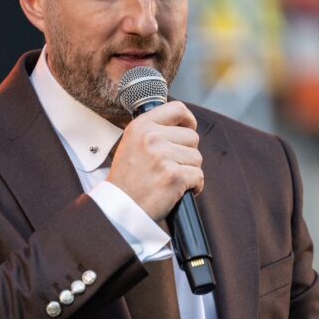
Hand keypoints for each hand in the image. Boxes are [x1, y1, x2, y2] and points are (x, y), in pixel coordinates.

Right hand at [107, 101, 202, 220]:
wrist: (120, 209)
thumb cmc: (127, 182)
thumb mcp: (131, 145)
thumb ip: (153, 132)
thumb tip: (183, 125)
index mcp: (141, 126)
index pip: (177, 109)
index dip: (188, 120)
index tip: (188, 129)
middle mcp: (151, 137)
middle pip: (192, 137)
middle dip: (187, 154)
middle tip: (171, 168)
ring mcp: (163, 156)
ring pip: (197, 158)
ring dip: (189, 171)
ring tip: (170, 180)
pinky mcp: (174, 176)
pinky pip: (198, 176)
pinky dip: (194, 187)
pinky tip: (177, 192)